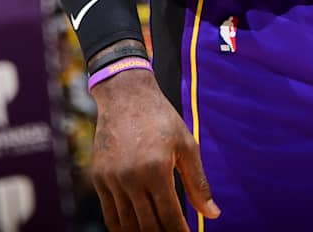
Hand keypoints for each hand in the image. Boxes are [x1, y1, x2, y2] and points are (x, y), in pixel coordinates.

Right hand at [92, 68, 218, 231]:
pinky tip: (136, 229)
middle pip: (147, 225)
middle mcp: (131, 177)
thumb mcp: (186, 145)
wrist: (125, 95)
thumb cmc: (161, 118)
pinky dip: (122, 227)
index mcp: (156, 169)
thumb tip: (213, 214)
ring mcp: (112, 179)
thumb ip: (198, 183)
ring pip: (127, 224)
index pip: (169, 216)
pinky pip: (110, 213)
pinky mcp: (99, 177)